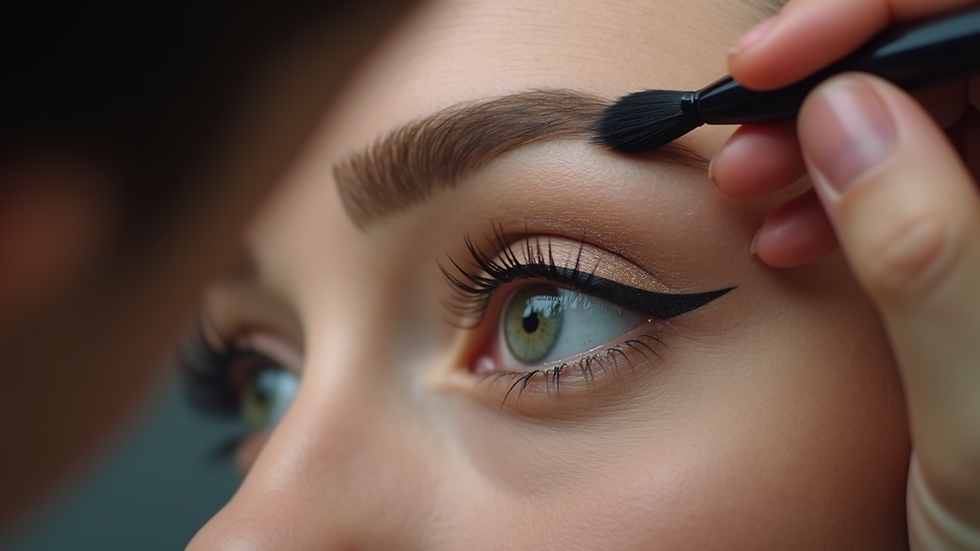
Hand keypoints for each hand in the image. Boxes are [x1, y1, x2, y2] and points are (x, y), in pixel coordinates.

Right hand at [711, 1, 979, 548]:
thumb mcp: (978, 420)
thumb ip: (929, 253)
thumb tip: (848, 115)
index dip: (886, 11)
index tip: (781, 55)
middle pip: (960, 52)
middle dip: (838, 70)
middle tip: (747, 127)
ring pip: (933, 107)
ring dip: (822, 131)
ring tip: (750, 184)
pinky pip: (918, 175)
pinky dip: (838, 188)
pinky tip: (791, 230)